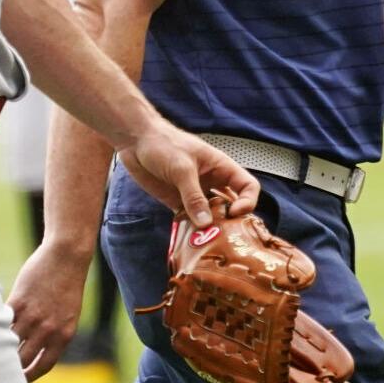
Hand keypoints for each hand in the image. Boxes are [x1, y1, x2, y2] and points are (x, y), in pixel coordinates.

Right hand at [7, 242, 90, 380]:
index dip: (29, 377)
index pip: (42, 366)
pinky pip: (2, 322)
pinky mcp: (19, 301)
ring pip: (8, 342)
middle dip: (9, 367)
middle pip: (22, 359)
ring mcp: (32, 316)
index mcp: (64, 336)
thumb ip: (53, 334)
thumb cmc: (67, 285)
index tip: (18, 380)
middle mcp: (48, 330)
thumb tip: (33, 351)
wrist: (67, 256)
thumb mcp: (67, 315)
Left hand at [117, 122, 258, 226]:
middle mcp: (213, 183)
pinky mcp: (178, 203)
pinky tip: (187, 240)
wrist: (136, 141)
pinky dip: (191, 231)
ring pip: (212, 216)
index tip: (234, 213)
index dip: (247, 201)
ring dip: (210, 229)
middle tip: (222, 235)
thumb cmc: (163, 144)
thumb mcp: (182, 168)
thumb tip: (206, 224)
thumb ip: (194, 196)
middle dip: (230, 221)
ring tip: (205, 241)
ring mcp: (196, 194)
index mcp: (221, 168)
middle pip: (232, 206)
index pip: (247, 186)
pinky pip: (190, 221)